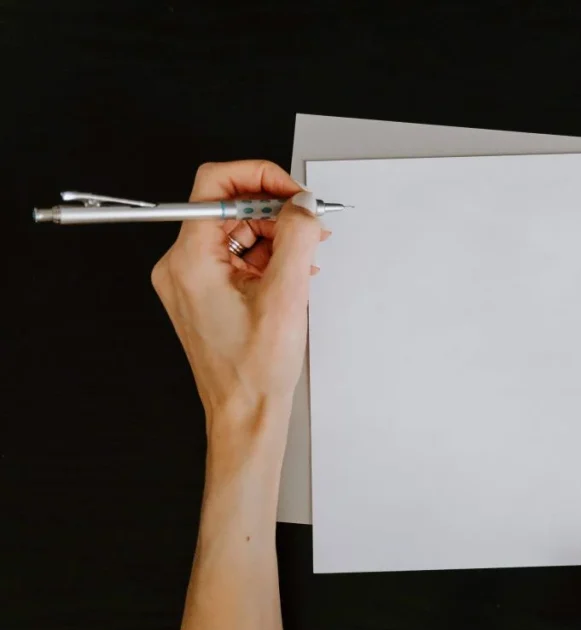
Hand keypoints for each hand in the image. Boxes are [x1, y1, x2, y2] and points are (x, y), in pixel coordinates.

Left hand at [152, 160, 328, 468]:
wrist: (245, 413)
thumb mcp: (285, 295)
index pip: (215, 184)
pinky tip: (292, 273)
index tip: (292, 192)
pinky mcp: (206, 292)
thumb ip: (296, 237)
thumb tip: (303, 204)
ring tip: (306, 256)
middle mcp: (182, 265)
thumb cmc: (253, 371)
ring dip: (276, 236)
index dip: (259, 177)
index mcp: (190, 259)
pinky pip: (238, 255)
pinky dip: (268, 257)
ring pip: (237, 230)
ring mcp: (192, 279)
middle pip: (229, 206)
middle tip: (311, 225)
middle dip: (275, 211)